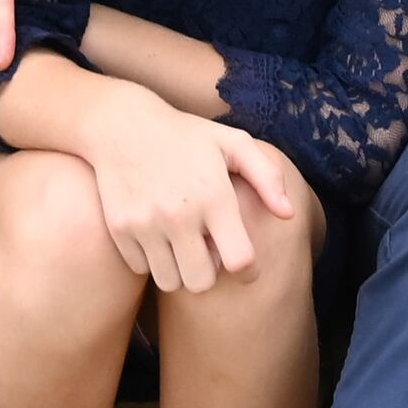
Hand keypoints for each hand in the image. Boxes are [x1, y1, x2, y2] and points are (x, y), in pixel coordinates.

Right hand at [82, 99, 299, 293]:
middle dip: (209, 273)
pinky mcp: (120, 228)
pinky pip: (142, 269)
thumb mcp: (232, 142)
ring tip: (182, 245)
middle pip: (202, 282)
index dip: (248, 271)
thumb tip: (288, 214)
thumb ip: (267, 177)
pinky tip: (157, 236)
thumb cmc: (186, 135)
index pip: (239, 260)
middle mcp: (178, 214)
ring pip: (170, 282)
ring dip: (179, 270)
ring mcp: (145, 223)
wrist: (122, 124)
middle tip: (207, 252)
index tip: (245, 265)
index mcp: (213, 196)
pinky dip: (151, 260)